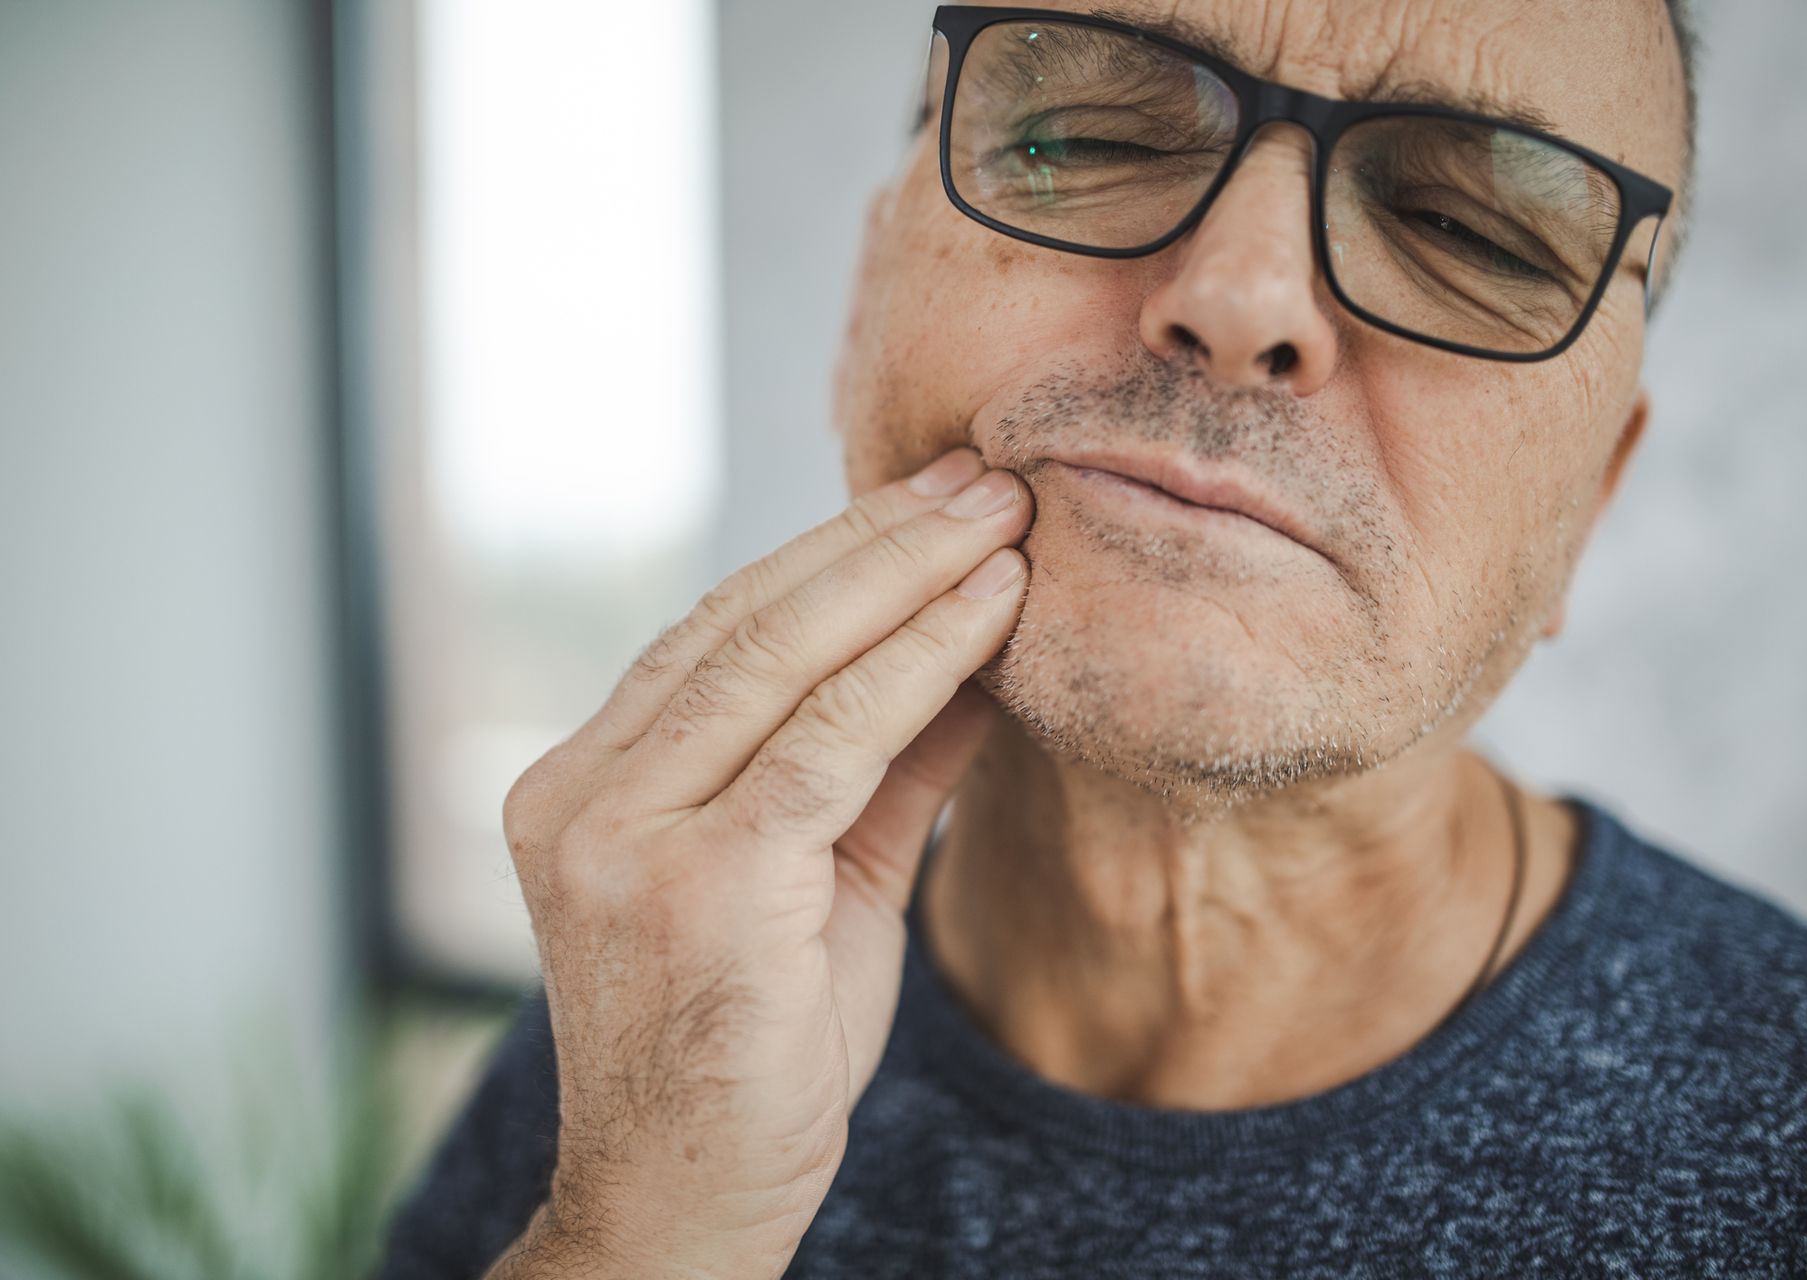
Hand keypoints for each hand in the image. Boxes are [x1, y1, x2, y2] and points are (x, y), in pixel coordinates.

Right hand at [482, 446, 1030, 1279]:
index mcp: (583, 783)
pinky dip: (921, 660)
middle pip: (746, 623)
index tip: (934, 501)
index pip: (717, 633)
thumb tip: (976, 647)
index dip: (833, 554)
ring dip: (910, 574)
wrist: (687, 1204)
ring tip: (1005, 516)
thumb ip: (882, 765)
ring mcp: (622, 835)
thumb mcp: (820, 880)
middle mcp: (581, 794)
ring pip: (783, 659)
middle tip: (987, 476)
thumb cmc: (751, 1048)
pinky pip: (830, 740)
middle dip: (881, 539)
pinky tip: (993, 607)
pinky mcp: (697, 880)